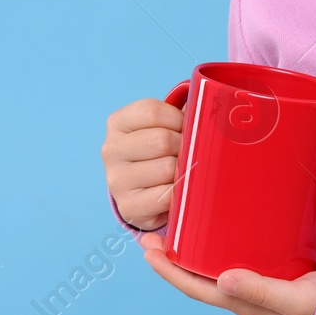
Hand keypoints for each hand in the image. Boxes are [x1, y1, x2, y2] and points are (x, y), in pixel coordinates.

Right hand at [102, 97, 184, 231]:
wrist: (142, 194)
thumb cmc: (158, 154)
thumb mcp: (161, 128)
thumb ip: (179, 116)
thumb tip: (204, 107)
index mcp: (117, 123)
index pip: (152, 111)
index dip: (178, 119)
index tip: (186, 128)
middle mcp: (111, 150)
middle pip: (161, 140)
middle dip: (184, 146)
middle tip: (187, 153)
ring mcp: (117, 180)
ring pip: (166, 168)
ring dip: (183, 171)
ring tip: (181, 172)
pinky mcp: (128, 207)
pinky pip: (166, 196)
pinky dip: (179, 193)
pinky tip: (177, 192)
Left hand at [136, 231, 315, 314]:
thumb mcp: (292, 300)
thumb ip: (261, 292)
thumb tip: (222, 280)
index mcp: (241, 301)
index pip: (194, 287)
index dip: (168, 271)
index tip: (147, 251)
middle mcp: (241, 292)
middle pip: (196, 276)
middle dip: (171, 257)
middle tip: (152, 232)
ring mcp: (253, 281)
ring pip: (211, 266)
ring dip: (190, 250)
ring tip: (177, 227)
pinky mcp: (267, 269)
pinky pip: (231, 257)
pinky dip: (216, 244)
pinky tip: (217, 227)